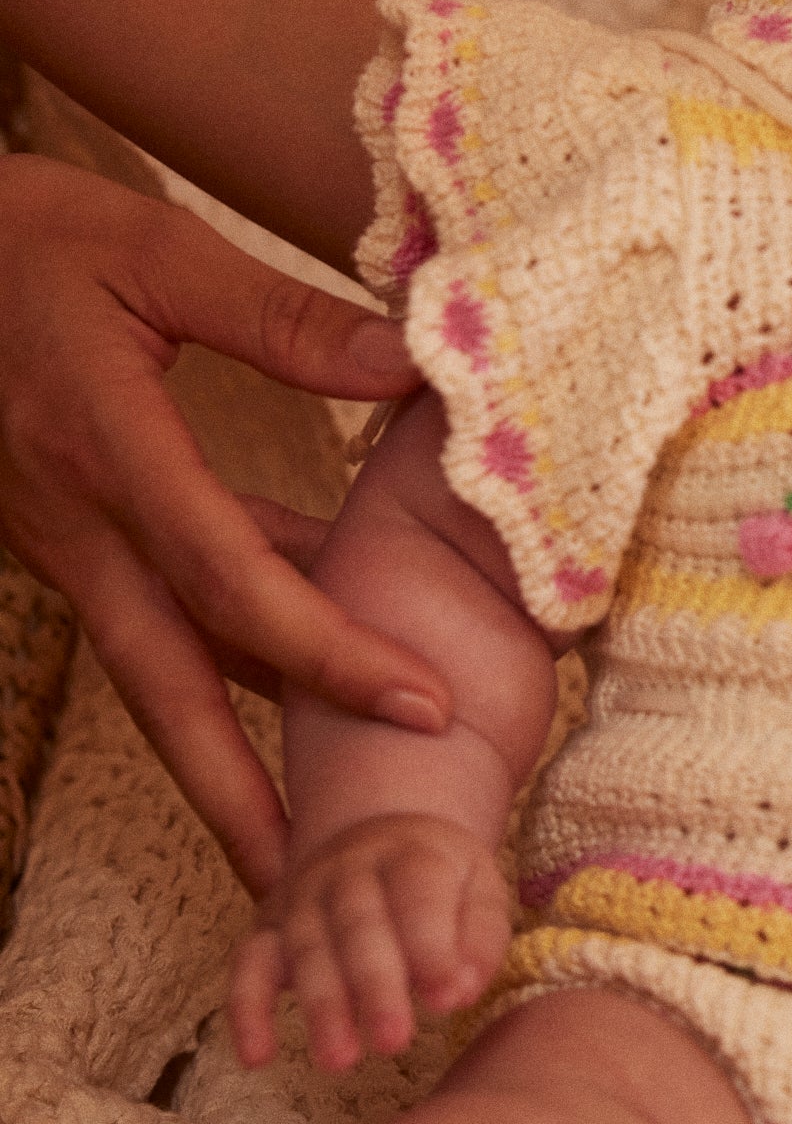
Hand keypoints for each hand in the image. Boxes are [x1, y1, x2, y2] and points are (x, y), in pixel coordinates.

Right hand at [0, 155, 451, 891]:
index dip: (327, 651)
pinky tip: (305, 670)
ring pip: (158, 670)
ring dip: (232, 750)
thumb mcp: (152, 248)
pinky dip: (226, 654)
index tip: (420, 703)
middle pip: (168, 691)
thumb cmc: (21, 238)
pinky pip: (155, 616)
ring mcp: (62, 542)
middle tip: (317, 885)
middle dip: (241, 796)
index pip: (230, 580)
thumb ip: (281, 316)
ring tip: (308, 832)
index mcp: (107, 451)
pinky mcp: (63, 537)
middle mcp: (79, 524)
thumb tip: (411, 362)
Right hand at [229, 810, 511, 1070]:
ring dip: (321, 1007)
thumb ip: (479, 940)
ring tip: (340, 1061)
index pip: (418, 897)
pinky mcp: (267, 928)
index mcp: (409, 854)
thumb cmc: (442, 882)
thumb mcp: (480, 892)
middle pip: (358, 926)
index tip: (446, 1001)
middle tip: (394, 1041)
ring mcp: (302, 897)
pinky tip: (256, 1058)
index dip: (432, 948)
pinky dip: (245, 1012)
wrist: (382, 840)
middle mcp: (348, 869)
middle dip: (374, 986)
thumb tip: (460, 993)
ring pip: (306, 950)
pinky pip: (247, 967)